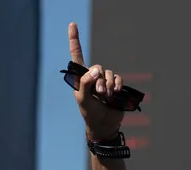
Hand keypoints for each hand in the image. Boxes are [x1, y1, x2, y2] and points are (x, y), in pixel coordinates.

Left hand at [67, 21, 124, 141]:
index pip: (77, 56)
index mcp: (80, 78)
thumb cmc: (89, 113)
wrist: (104, 125)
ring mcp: (104, 81)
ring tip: (106, 97)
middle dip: (99, 81)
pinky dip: (117, 85)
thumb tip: (96, 70)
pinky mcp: (115, 85)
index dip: (75, 40)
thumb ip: (85, 83)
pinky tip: (114, 94)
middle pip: (97, 67)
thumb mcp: (83, 99)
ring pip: (108, 73)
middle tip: (99, 94)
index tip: (72, 24)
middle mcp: (92, 77)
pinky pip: (118, 78)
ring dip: (108, 85)